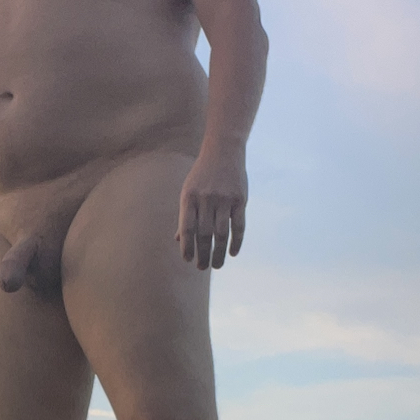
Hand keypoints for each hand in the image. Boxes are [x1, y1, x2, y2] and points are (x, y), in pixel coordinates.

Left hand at [177, 148, 248, 269]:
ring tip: (217, 266)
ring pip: (222, 233)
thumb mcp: (188, 192)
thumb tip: (179, 241)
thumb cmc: (202, 175)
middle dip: (203, 254)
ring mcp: (224, 199)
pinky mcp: (240, 199)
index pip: (187, 228)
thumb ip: (185, 216)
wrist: (223, 151)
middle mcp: (206, 199)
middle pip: (204, 234)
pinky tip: (233, 253)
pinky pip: (239, 225)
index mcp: (189, 198)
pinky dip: (237, 241)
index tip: (188, 260)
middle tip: (203, 268)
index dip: (187, 247)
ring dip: (219, 252)